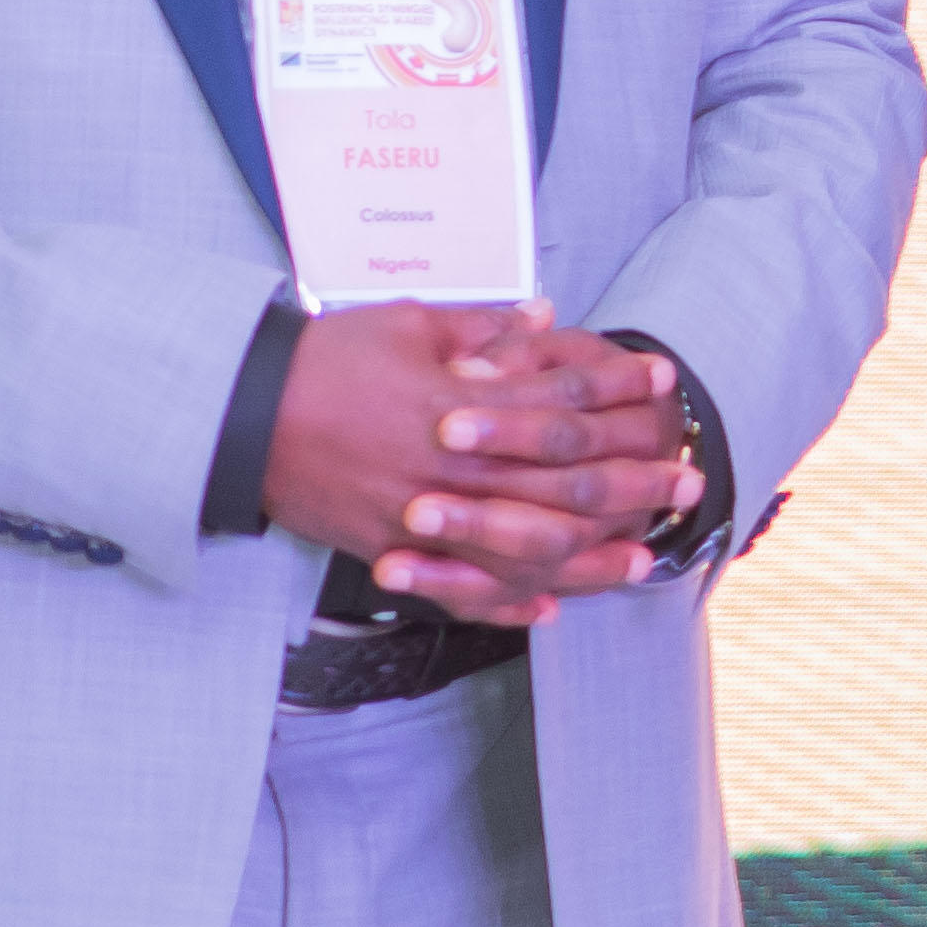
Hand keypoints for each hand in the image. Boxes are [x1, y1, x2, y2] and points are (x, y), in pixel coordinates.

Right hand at [263, 308, 698, 620]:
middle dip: (631, 484)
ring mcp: (419, 515)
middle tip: (688, 484)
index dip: (619, 391)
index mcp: (460, 403)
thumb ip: (480, 326)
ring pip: (520, 548)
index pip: (560, 399)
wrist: (237, 412)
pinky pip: (454, 587)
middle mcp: (450, 466)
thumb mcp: (405, 323)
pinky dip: (501, 601)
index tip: (667, 386)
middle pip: (559, 482)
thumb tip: (541, 315)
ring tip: (644, 560)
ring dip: (588, 557)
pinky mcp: (386, 548)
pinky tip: (545, 611)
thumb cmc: (323, 360)